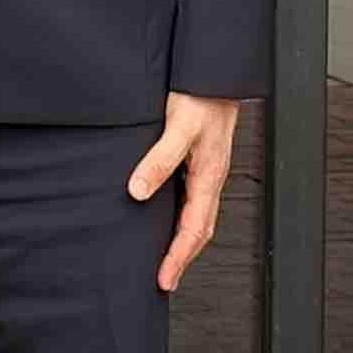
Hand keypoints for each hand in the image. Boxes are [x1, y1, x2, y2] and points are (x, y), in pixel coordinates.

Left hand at [128, 93, 242, 294]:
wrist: (214, 72)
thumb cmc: (203, 96)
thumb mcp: (179, 127)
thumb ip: (159, 160)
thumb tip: (138, 191)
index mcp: (209, 176)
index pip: (194, 229)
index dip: (178, 257)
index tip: (164, 279)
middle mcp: (210, 177)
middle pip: (200, 230)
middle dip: (183, 258)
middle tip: (165, 281)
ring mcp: (206, 170)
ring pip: (197, 216)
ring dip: (183, 241)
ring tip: (166, 259)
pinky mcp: (199, 160)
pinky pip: (192, 198)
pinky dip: (181, 218)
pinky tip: (166, 218)